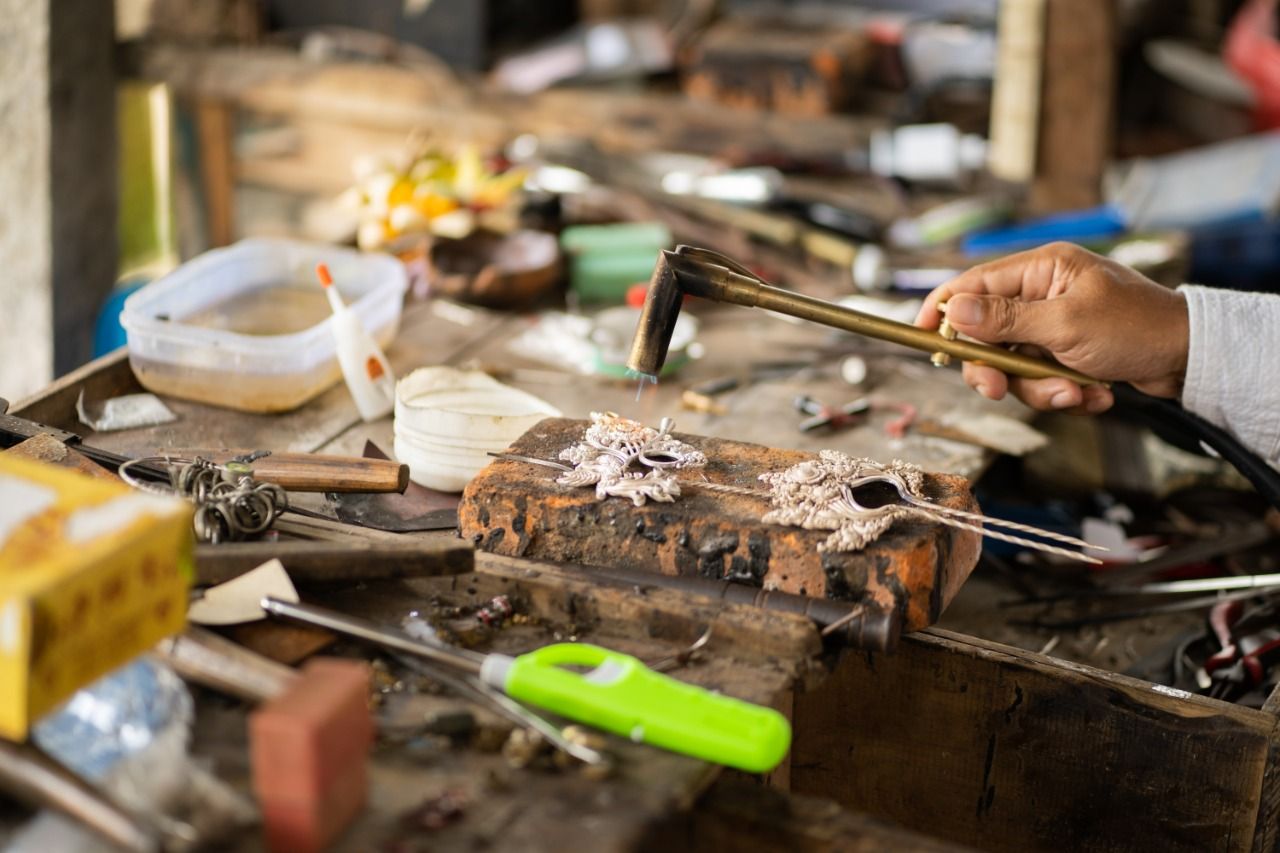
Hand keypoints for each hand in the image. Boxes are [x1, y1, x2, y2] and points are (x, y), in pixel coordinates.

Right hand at [915, 242, 1188, 413]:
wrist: (1192, 358)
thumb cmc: (1137, 328)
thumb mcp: (1065, 324)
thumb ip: (1004, 320)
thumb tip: (952, 311)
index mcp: (1041, 270)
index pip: (972, 285)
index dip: (941, 310)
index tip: (919, 336)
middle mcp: (1042, 294)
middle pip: (986, 336)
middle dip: (997, 369)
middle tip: (998, 391)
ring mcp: (1053, 326)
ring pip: (1013, 366)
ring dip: (1040, 388)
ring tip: (1077, 392)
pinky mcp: (1066, 354)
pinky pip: (1041, 380)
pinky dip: (1064, 392)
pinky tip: (1094, 392)